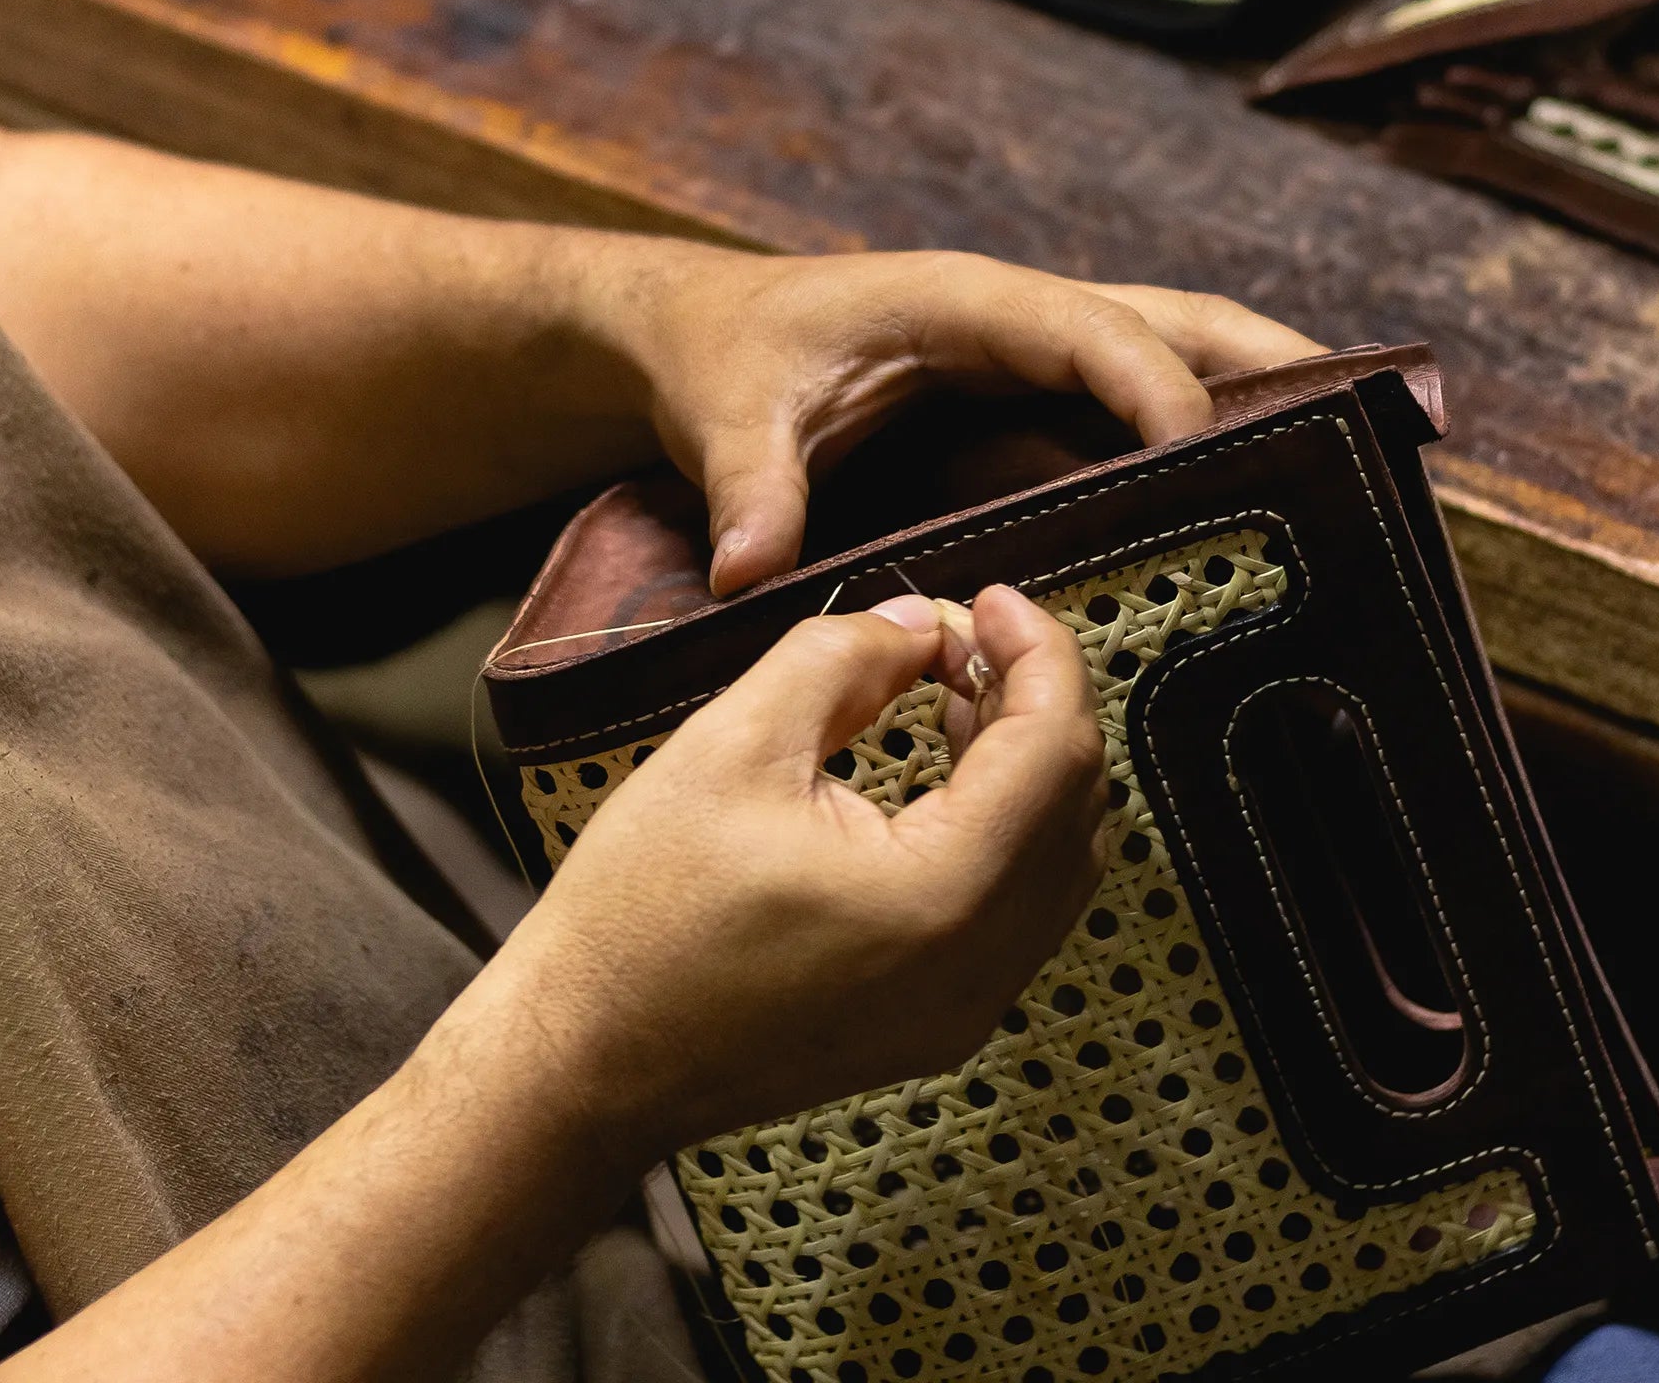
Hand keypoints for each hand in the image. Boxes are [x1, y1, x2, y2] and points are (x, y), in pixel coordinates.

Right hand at [480, 584, 1104, 1164]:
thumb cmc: (643, 911)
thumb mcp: (735, 742)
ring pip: (1059, 860)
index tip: (986, 596)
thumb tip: (919, 624)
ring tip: (950, 690)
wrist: (582, 1062)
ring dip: (1025, 761)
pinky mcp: (934, 1025)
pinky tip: (937, 773)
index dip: (1037, 650)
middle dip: (1035, 698)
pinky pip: (1018, 909)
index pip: (1054, 748)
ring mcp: (964, 1010)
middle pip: (1076, 802)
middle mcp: (980, 968)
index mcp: (944, 897)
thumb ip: (844, 657)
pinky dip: (1003, 826)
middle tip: (961, 634)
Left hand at [606, 246, 1320, 592]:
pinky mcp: (1032, 387)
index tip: (1205, 444)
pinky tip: (1268, 481)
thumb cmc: (724, 358)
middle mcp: (1017, 313)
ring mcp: (1033, 348)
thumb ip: (746, 489)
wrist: (703, 327)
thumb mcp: (724, 416)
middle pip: (1173, 319)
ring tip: (1369, 444)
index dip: (1153, 383)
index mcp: (962, 302)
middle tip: (1376, 413)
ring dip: (1267, 382)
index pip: (1087, 331)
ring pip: (1175, 346)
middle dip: (1273, 359)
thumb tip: (752, 572)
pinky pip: (1141, 392)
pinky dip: (1214, 417)